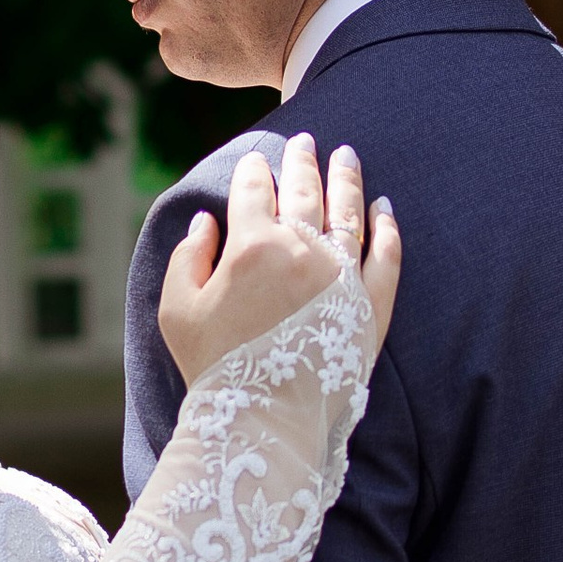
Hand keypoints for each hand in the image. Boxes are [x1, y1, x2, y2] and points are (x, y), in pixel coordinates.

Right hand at [160, 136, 402, 385]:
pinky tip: (384, 207)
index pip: (254, 189)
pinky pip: (385, 254)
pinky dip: (386, 226)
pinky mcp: (371, 303)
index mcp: (251, 244)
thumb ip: (187, 258)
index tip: (255, 160)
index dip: (253, 169)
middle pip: (304, 188)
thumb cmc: (214, 368)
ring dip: (345, 177)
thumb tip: (206, 222)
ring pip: (347, 210)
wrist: (264, 421)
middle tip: (304, 140)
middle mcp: (301, 249)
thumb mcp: (177, 311)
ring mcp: (341, 274)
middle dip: (301, 158)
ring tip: (345, 155)